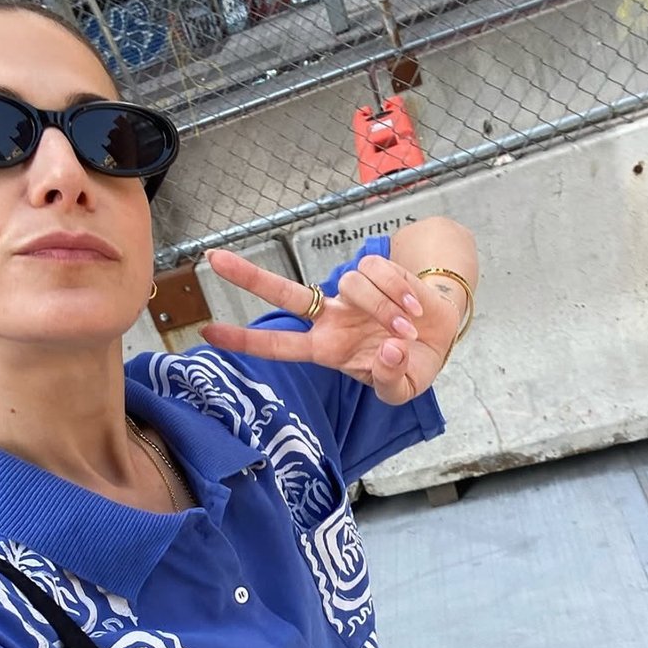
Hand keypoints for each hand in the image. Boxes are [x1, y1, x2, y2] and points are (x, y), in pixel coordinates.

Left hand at [200, 250, 460, 404]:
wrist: (439, 333)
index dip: (245, 340)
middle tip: (213, 258)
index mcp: (327, 350)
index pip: (279, 345)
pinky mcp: (375, 271)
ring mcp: (350, 293)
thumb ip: (390, 379)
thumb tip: (387, 350)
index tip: (208, 333)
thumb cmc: (412, 365)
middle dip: (249, 277)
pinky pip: (378, 270)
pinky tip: (413, 306)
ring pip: (351, 283)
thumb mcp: (401, 388)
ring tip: (408, 327)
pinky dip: (399, 289)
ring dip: (385, 307)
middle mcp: (331, 318)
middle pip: (284, 293)